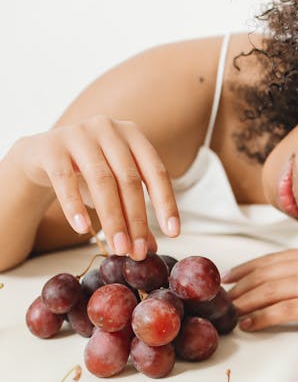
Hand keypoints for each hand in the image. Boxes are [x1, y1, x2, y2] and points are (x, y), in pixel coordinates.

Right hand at [14, 116, 179, 259]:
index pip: (156, 172)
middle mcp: (108, 129)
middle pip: (129, 180)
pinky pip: (65, 179)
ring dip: (112, 219)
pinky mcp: (51, 146)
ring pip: (101, 180)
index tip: (173, 233)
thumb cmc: (86, 174)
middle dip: (136, 220)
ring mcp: (79, 134)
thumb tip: (153, 248)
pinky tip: (83, 230)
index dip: (166, 203)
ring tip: (118, 248)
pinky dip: (75, 206)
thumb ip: (134, 215)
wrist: (40, 156)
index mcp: (132, 136)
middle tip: (138, 252)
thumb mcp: (114, 192)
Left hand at [223, 244, 297, 334]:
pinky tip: (248, 325)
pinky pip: (284, 310)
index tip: (228, 277)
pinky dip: (262, 317)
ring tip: (227, 313)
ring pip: (270, 290)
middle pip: (265, 274)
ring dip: (244, 303)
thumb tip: (296, 281)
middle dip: (239, 287)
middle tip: (218, 299)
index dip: (247, 268)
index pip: (272, 259)